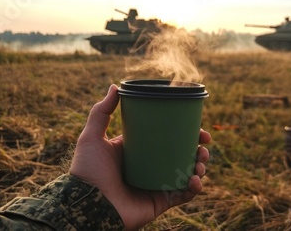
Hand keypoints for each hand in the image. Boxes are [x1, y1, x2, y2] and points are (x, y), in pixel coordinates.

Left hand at [69, 84, 210, 229]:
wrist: (86, 205)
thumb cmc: (87, 172)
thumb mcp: (92, 137)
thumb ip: (100, 112)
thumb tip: (115, 86)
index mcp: (141, 152)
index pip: (169, 139)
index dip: (187, 133)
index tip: (200, 128)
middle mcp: (152, 167)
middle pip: (183, 156)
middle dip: (199, 150)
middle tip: (204, 146)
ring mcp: (158, 185)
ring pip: (187, 174)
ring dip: (201, 167)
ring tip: (200, 163)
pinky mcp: (160, 202)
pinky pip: (183, 195)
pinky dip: (194, 188)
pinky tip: (196, 180)